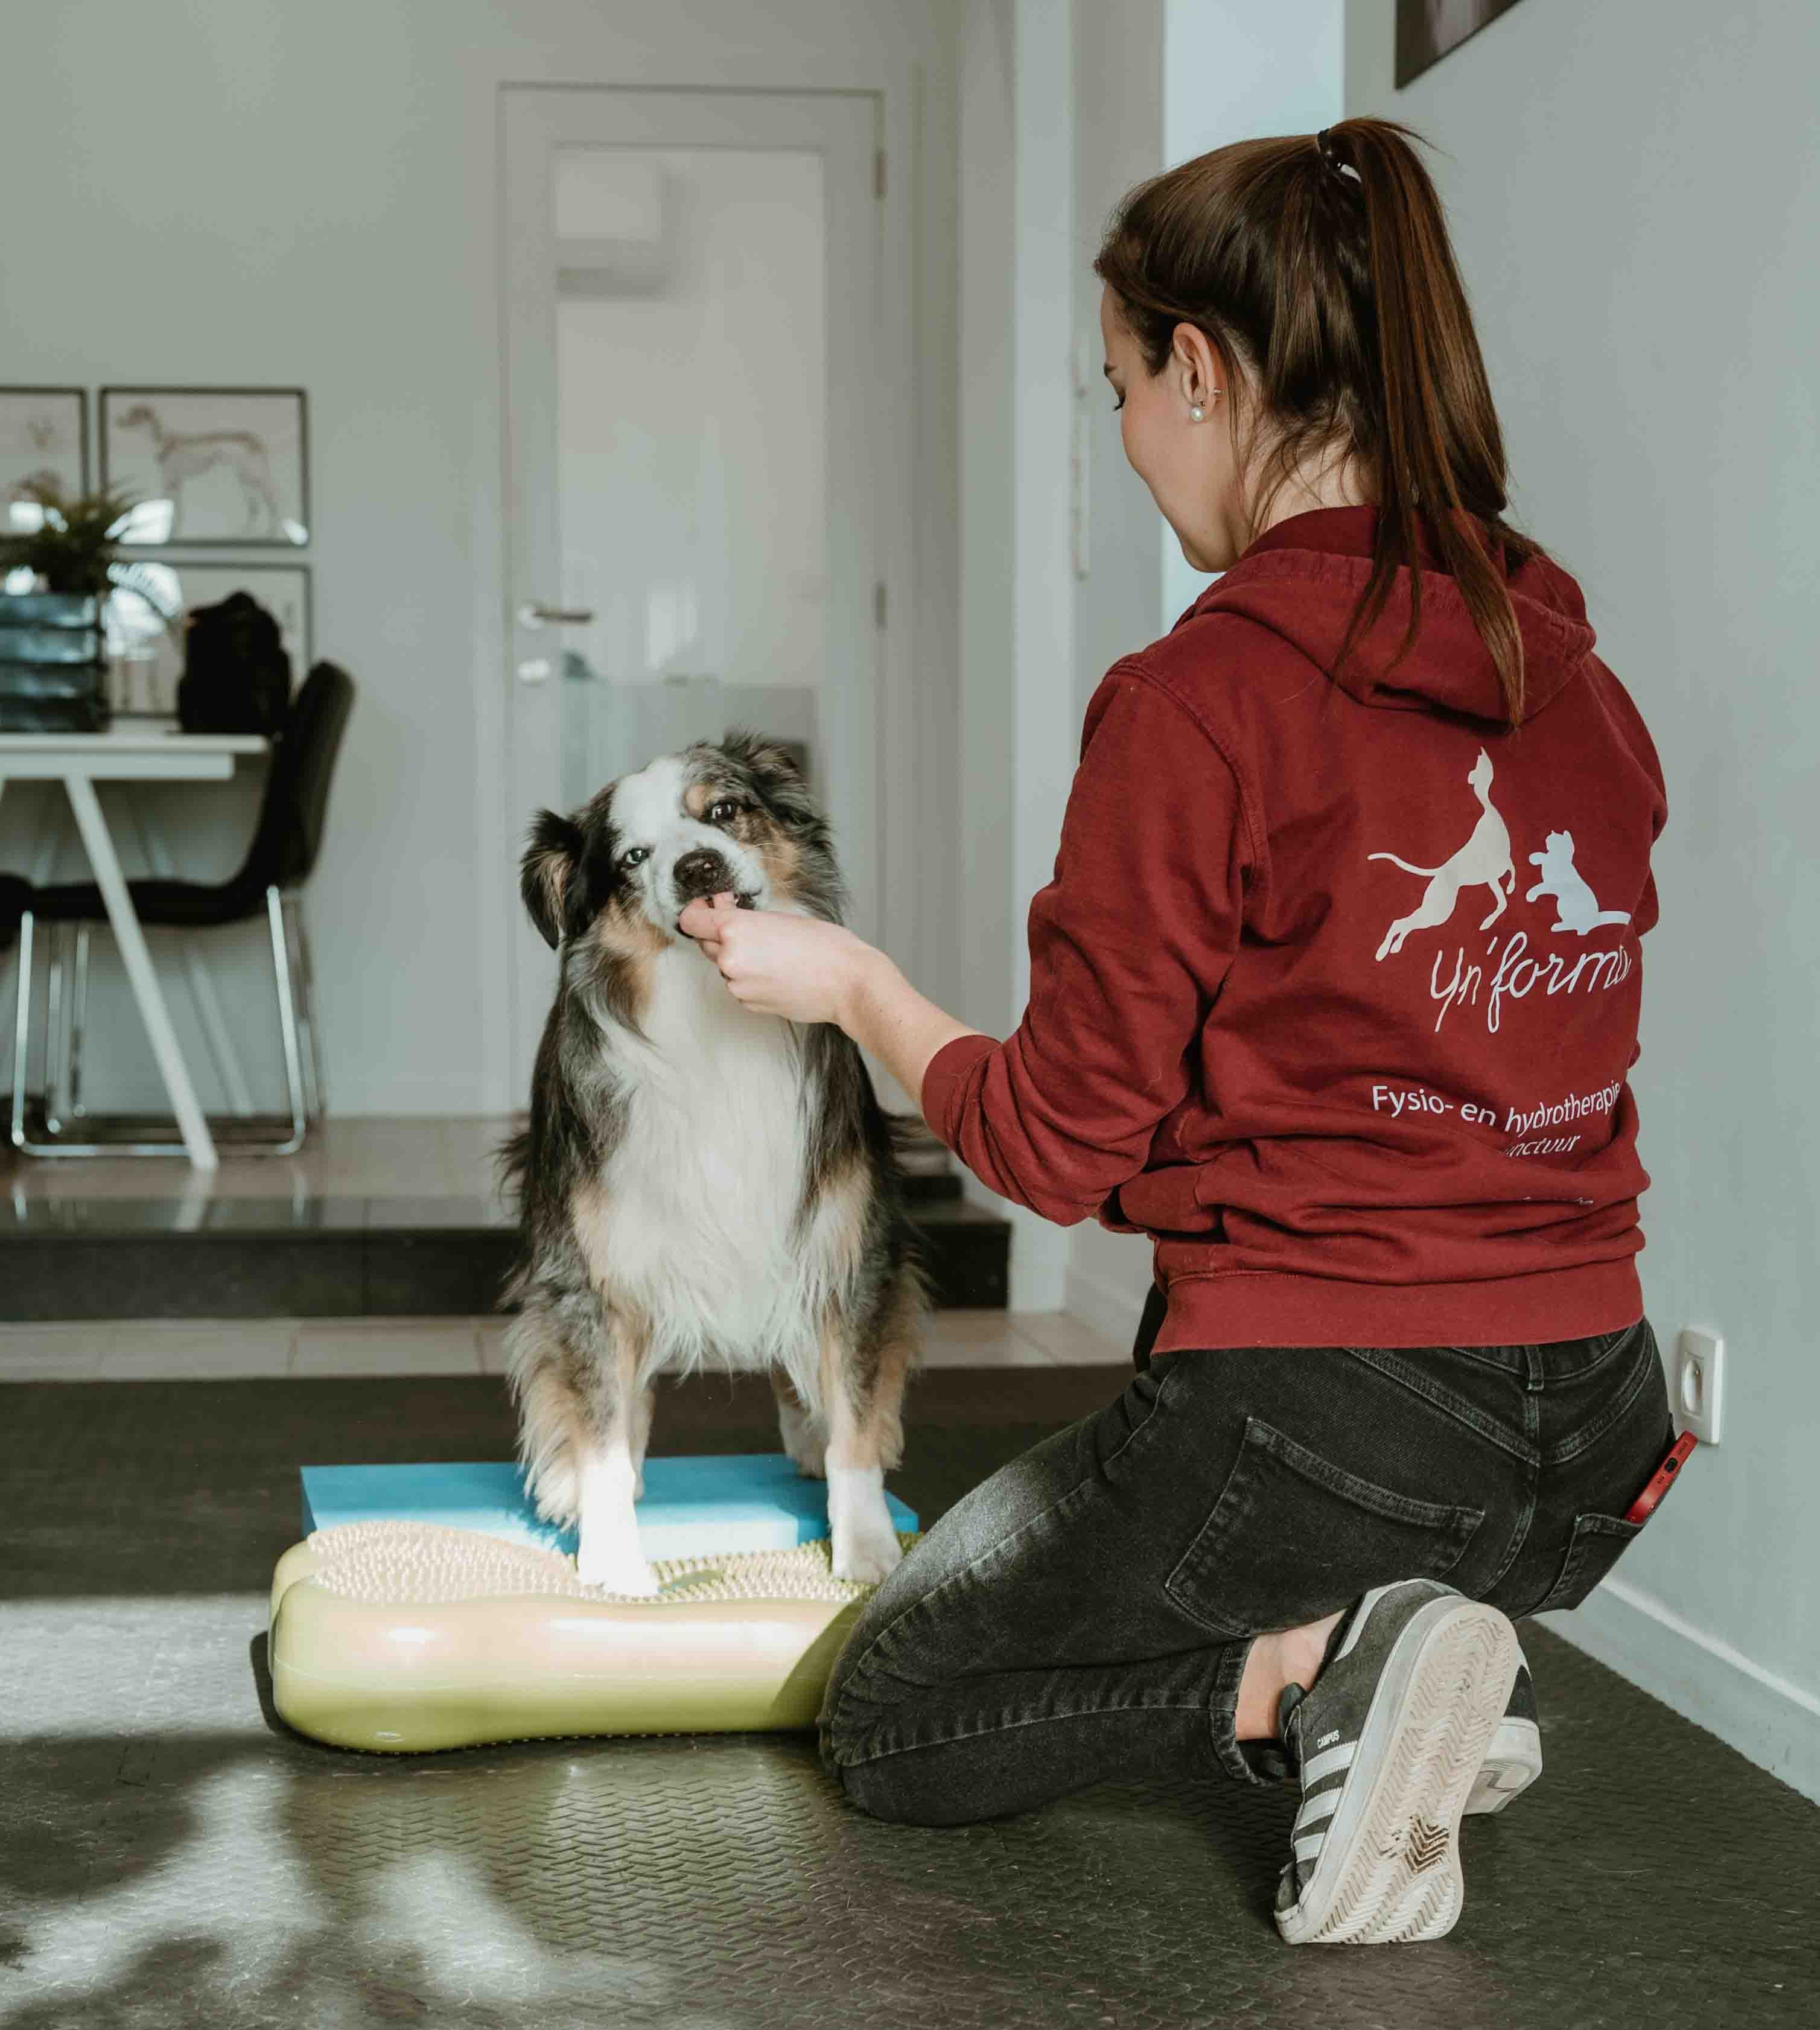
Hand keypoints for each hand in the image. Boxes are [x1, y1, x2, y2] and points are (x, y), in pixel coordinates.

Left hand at [677, 892, 879, 1027]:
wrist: (847, 983)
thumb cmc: (824, 945)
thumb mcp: (780, 917)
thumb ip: (744, 918)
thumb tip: (721, 912)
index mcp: (735, 930)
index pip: (691, 920)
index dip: (697, 911)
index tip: (708, 908)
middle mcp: (729, 959)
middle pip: (706, 943)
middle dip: (721, 934)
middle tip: (749, 927)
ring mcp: (737, 986)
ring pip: (725, 966)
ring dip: (739, 958)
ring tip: (774, 954)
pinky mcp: (748, 1004)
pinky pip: (740, 985)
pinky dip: (751, 978)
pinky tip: (778, 972)